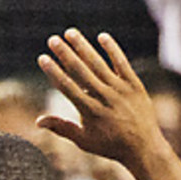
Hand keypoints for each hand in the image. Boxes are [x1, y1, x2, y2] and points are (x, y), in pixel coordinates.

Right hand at [35, 29, 167, 170]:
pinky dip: (112, 49)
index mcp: (88, 110)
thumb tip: (37, 121)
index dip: (53, 71)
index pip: (66, 86)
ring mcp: (120, 89)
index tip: (43, 58)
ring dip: (83, 46)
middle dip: (65, 53)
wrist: (142, 147)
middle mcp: (103, 97)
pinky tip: (102, 37)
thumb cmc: (109, 145)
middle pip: (80, 70)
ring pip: (98, 63)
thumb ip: (61, 128)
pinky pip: (122, 63)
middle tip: (52, 39)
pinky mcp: (134, 84)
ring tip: (70, 33)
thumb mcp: (83, 140)